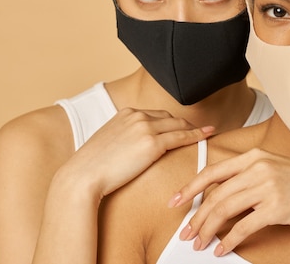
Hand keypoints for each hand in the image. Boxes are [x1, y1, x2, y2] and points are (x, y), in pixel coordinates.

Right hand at [59, 108, 213, 200]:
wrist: (83, 176)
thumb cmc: (92, 166)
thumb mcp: (107, 143)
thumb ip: (122, 138)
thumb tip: (130, 147)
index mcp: (124, 113)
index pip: (155, 115)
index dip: (169, 122)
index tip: (179, 127)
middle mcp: (136, 116)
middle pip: (168, 118)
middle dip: (183, 124)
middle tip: (198, 130)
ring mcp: (144, 127)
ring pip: (178, 125)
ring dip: (193, 129)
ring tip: (206, 132)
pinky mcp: (152, 143)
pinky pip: (181, 138)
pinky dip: (196, 136)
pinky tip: (206, 136)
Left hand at [168, 148, 289, 255]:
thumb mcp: (274, 168)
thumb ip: (248, 175)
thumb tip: (221, 194)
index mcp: (253, 156)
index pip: (211, 172)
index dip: (189, 188)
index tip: (175, 202)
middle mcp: (257, 167)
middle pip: (214, 195)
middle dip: (196, 216)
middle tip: (186, 232)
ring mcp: (267, 186)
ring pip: (224, 210)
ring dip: (207, 230)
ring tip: (198, 243)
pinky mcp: (277, 207)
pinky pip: (243, 226)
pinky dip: (228, 240)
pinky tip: (221, 248)